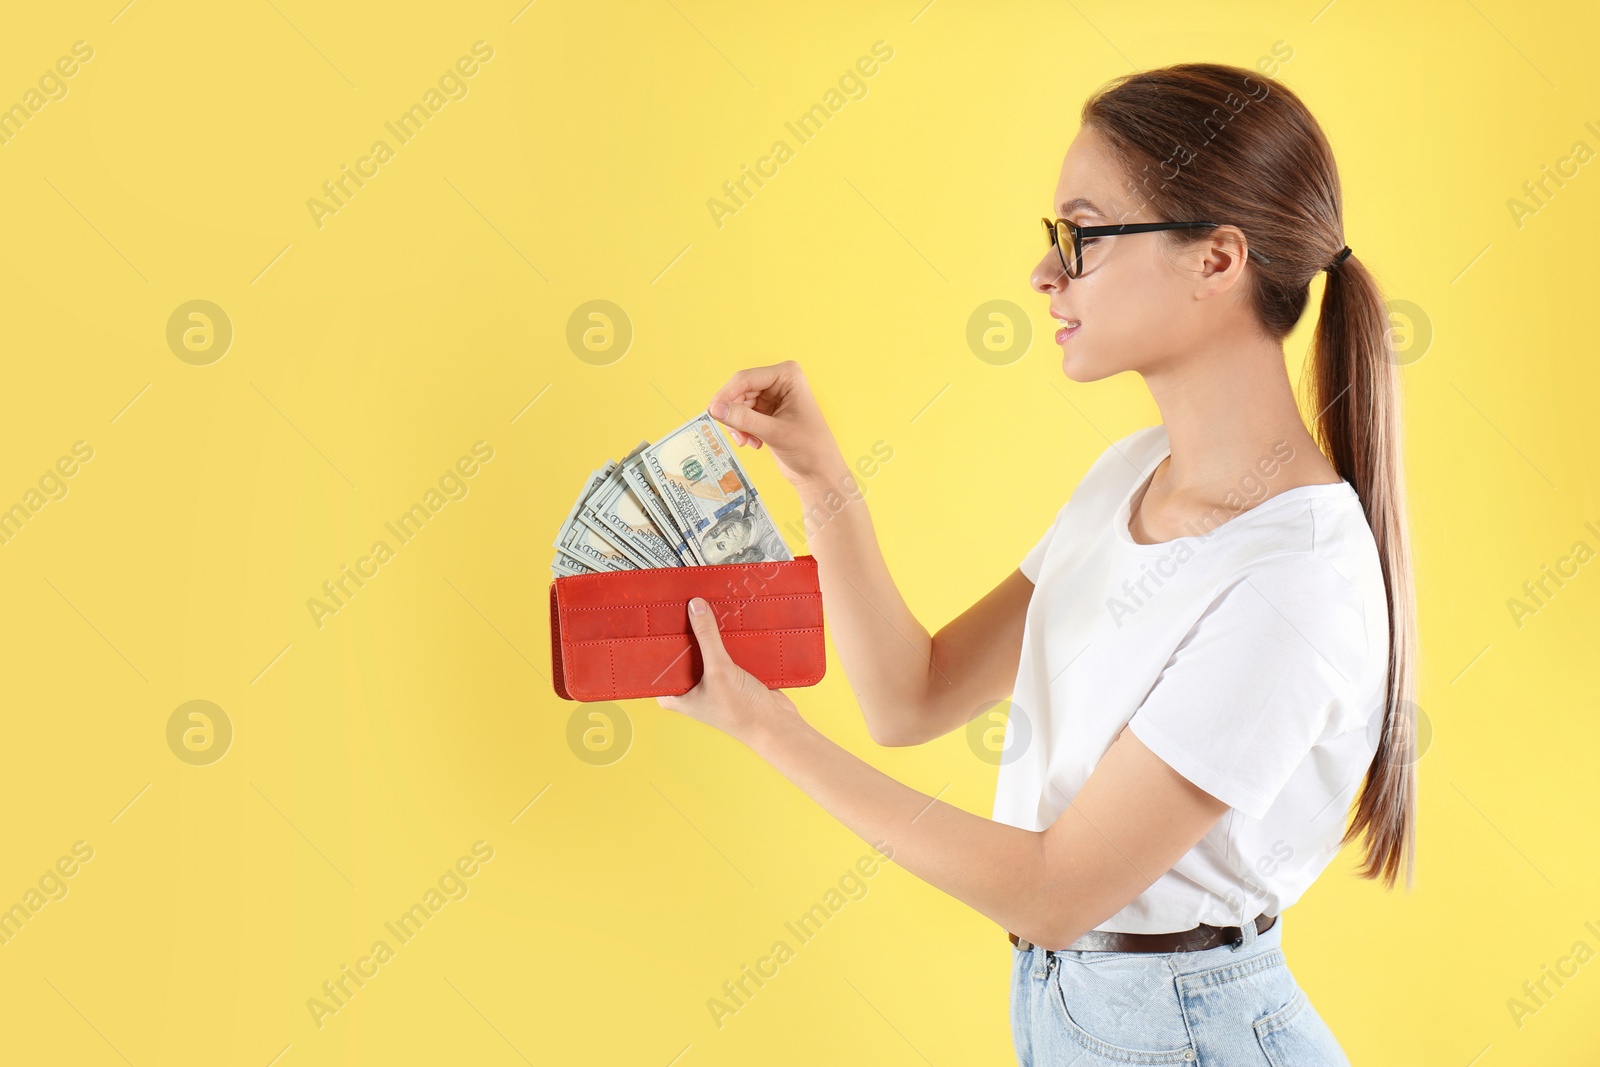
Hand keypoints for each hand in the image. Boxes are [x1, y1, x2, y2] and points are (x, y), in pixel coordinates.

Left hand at [656, 596, 800, 743]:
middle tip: (680, 603)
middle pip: (681, 652)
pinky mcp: (729, 674)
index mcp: (674, 695)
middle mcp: (689, 688)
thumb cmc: (740, 712)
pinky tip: (725, 618)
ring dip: (706, 632)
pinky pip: (723, 650)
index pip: (656, 664)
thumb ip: (706, 638)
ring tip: (701, 604)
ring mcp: (710, 680)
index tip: (657, 616)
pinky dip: (725, 637)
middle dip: (684, 631)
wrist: (776, 724)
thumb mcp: (718, 671)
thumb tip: (695, 606)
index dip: (656, 642)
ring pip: (703, 649)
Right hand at [707, 360, 844, 488]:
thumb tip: (715, 409)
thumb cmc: (810, 449)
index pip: (745, 379)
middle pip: (739, 391)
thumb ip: (743, 419)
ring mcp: (772, 396)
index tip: (712, 412)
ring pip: (737, 404)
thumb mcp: (774, 432)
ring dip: (738, 425)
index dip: (726, 395)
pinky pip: (742, 415)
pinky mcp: (766, 411)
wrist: (819, 472)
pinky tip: (754, 443)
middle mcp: (779, 381)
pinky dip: (743, 430)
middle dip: (734, 415)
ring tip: (748, 442)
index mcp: (788, 375)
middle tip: (737, 436)